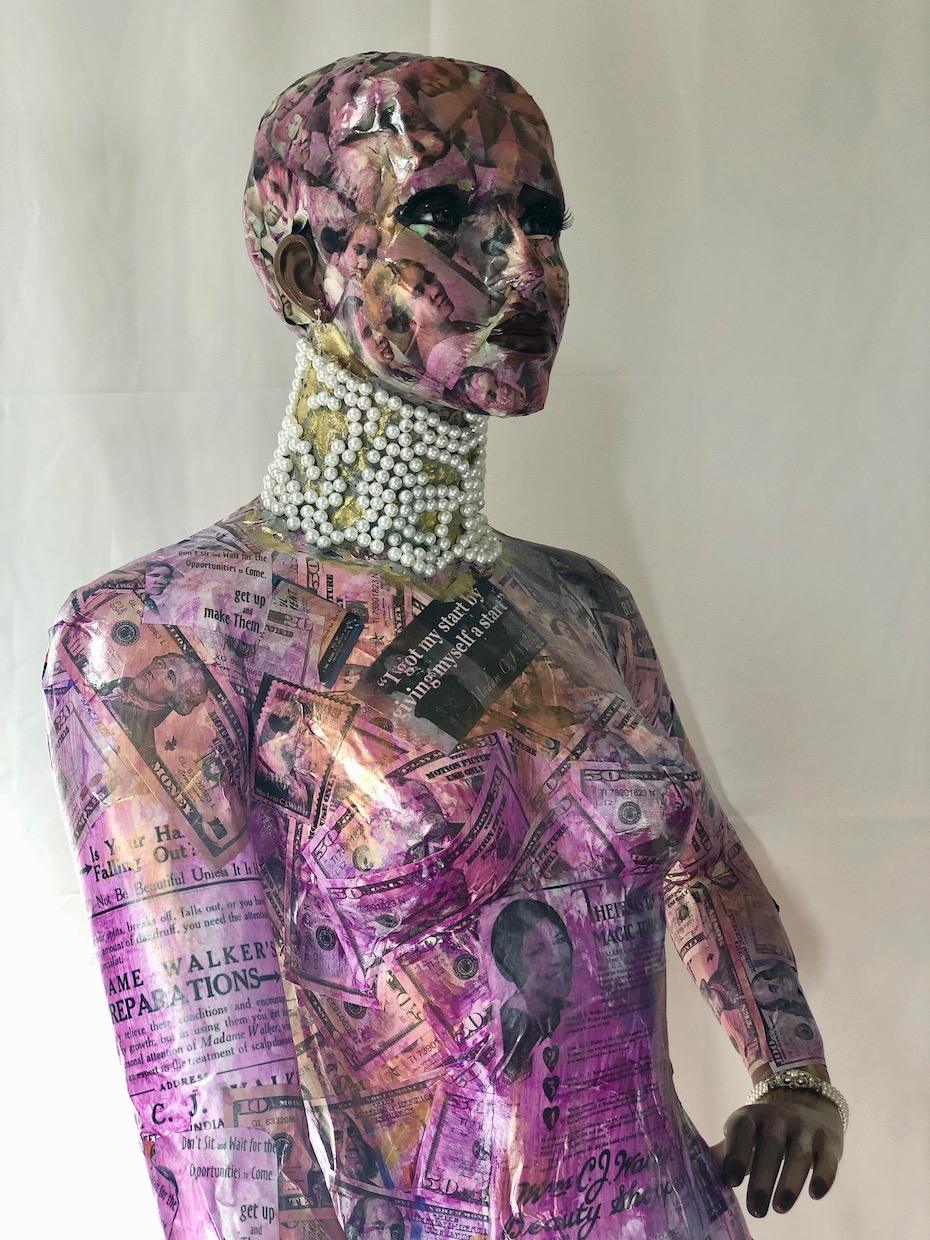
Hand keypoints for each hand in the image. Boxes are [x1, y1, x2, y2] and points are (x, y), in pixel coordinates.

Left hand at [710, 1088, 843, 1218]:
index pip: (742, 1130)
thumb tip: (694, 1174)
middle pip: (771, 1147)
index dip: (735, 1154)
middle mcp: (779, 1118)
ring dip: (790, 1181)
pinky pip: (828, 1159)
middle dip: (762, 1179)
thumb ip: (724, 1154)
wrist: (807, 1102)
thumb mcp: (744, 1134)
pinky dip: (823, 1175)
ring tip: (779, 1207)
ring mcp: (806, 1128)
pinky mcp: (829, 1141)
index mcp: (752, 1116)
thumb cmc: (766, 1131)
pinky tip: (815, 1194)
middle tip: (755, 1210)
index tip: (730, 1182)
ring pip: (799, 1154)